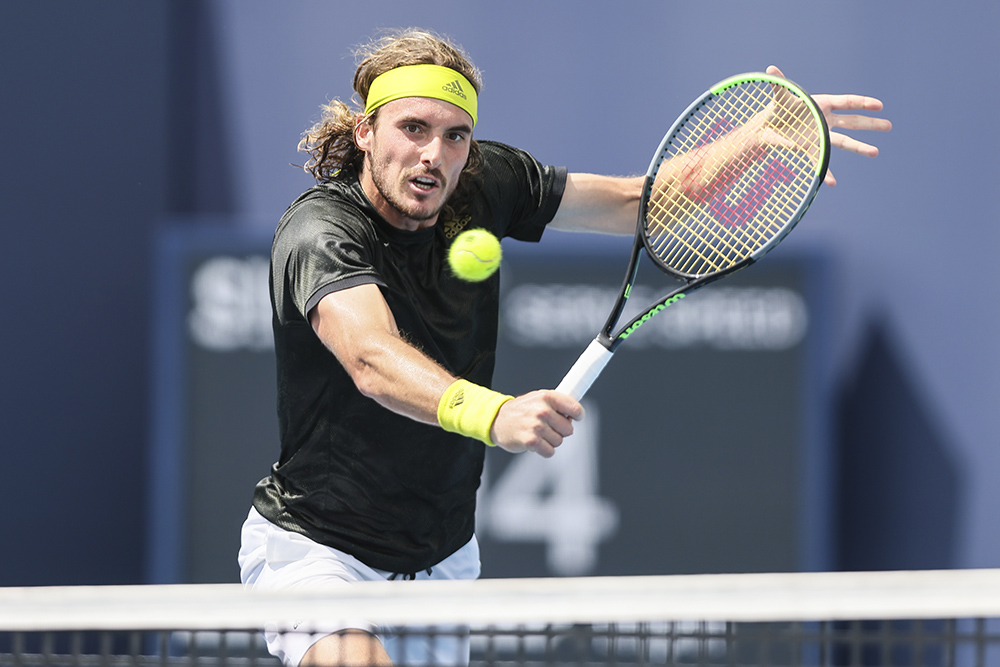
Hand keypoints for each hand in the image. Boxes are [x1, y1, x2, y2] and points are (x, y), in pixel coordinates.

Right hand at [489, 390, 584, 457]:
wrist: (497, 420)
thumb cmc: (520, 410)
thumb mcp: (538, 398)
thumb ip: (557, 404)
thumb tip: (575, 413)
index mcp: (547, 397)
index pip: (575, 408)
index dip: (578, 415)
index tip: (575, 417)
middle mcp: (542, 410)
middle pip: (568, 429)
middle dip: (560, 431)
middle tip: (548, 427)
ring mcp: (537, 426)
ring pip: (559, 441)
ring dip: (550, 441)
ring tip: (538, 434)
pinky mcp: (531, 441)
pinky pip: (550, 451)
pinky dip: (544, 450)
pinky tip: (535, 442)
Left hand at [766, 65, 891, 185]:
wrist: (768, 126)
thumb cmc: (778, 108)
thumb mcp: (780, 97)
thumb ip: (779, 84)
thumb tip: (770, 68)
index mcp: (822, 104)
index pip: (846, 102)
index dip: (862, 103)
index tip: (879, 105)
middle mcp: (826, 119)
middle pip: (852, 122)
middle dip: (871, 124)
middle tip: (889, 126)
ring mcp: (821, 134)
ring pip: (844, 142)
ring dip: (859, 147)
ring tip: (875, 152)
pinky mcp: (812, 147)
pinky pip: (821, 160)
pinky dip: (826, 172)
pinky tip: (832, 182)